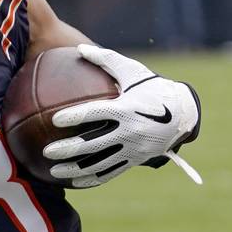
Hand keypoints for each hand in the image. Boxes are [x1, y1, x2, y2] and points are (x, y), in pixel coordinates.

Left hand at [42, 44, 201, 187]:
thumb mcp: (132, 70)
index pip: (96, 113)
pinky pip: (112, 172)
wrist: (184, 113)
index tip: (55, 119)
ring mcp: (133, 148)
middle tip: (46, 151)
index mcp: (127, 108)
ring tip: (53, 172)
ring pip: (100, 163)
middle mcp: (130, 131)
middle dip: (68, 150)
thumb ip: (105, 60)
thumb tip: (78, 49)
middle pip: (94, 143)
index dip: (75, 116)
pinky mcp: (136, 160)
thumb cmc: (153, 88)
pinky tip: (74, 182)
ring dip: (75, 170)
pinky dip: (92, 179)